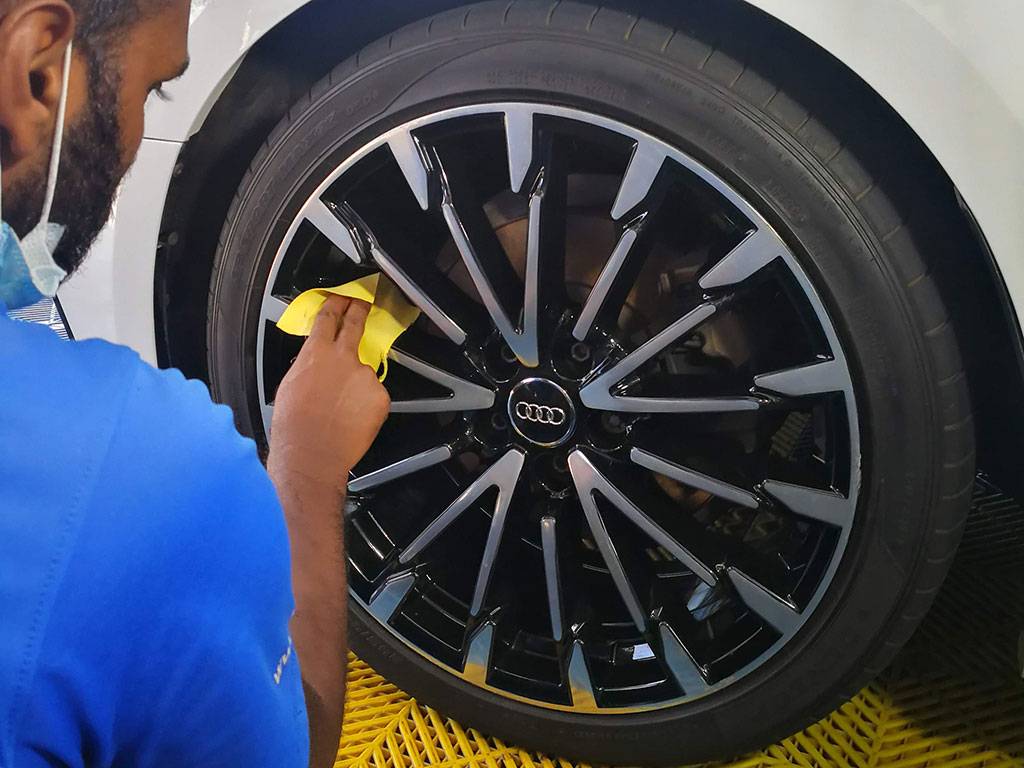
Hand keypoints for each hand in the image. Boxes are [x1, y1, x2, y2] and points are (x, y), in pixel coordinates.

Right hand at [268, 295, 389, 492]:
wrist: (312, 454)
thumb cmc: (294, 426)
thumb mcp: (290, 384)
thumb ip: (309, 366)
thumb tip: (316, 364)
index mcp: (316, 353)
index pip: (328, 318)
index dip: (336, 305)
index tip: (341, 298)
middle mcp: (343, 358)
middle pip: (355, 325)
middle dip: (359, 310)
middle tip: (362, 302)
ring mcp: (365, 376)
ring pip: (363, 374)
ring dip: (355, 385)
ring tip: (341, 410)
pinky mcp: (380, 396)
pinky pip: (374, 396)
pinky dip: (365, 405)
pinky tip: (351, 419)